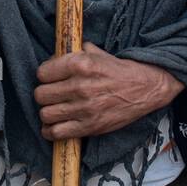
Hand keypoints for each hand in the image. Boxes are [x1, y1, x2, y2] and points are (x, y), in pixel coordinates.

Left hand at [35, 42, 183, 140]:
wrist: (146, 88)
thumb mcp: (97, 53)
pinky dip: (50, 131)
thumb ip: (75, 52)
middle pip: (40, 95)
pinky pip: (57, 133)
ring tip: (53, 110)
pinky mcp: (90, 126)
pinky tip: (54, 126)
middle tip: (51, 95)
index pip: (42, 73)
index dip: (44, 76)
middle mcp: (80, 86)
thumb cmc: (120, 70)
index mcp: (80, 64)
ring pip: (45, 114)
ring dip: (47, 113)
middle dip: (43, 95)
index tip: (50, 79)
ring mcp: (84, 108)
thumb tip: (55, 56)